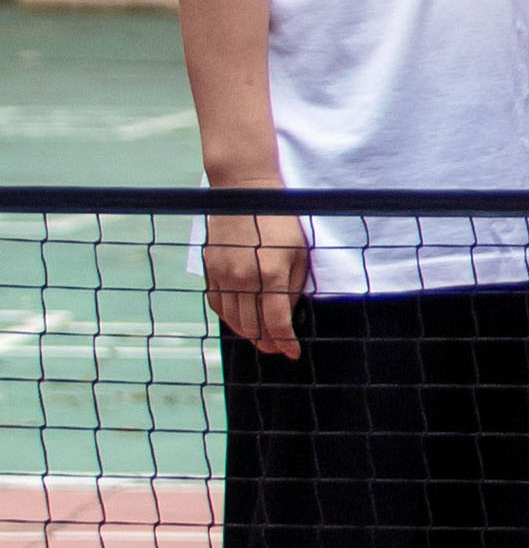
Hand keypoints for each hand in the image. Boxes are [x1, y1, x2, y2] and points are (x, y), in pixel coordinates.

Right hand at [204, 208, 307, 358]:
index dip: (286, 343)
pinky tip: (241, 321)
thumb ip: (293, 287)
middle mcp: (243, 278)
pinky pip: (217, 303)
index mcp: (271, 274)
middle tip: (279, 349)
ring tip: (263, 339)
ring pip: (232, 319)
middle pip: (253, 326)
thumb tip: (288, 317)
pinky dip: (229, 317)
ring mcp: (222, 274)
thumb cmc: (281, 222)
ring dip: (248, 334)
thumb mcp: (299, 253)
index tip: (293, 353)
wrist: (247, 194)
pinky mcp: (210, 269)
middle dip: (268, 343)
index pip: (277, 322)